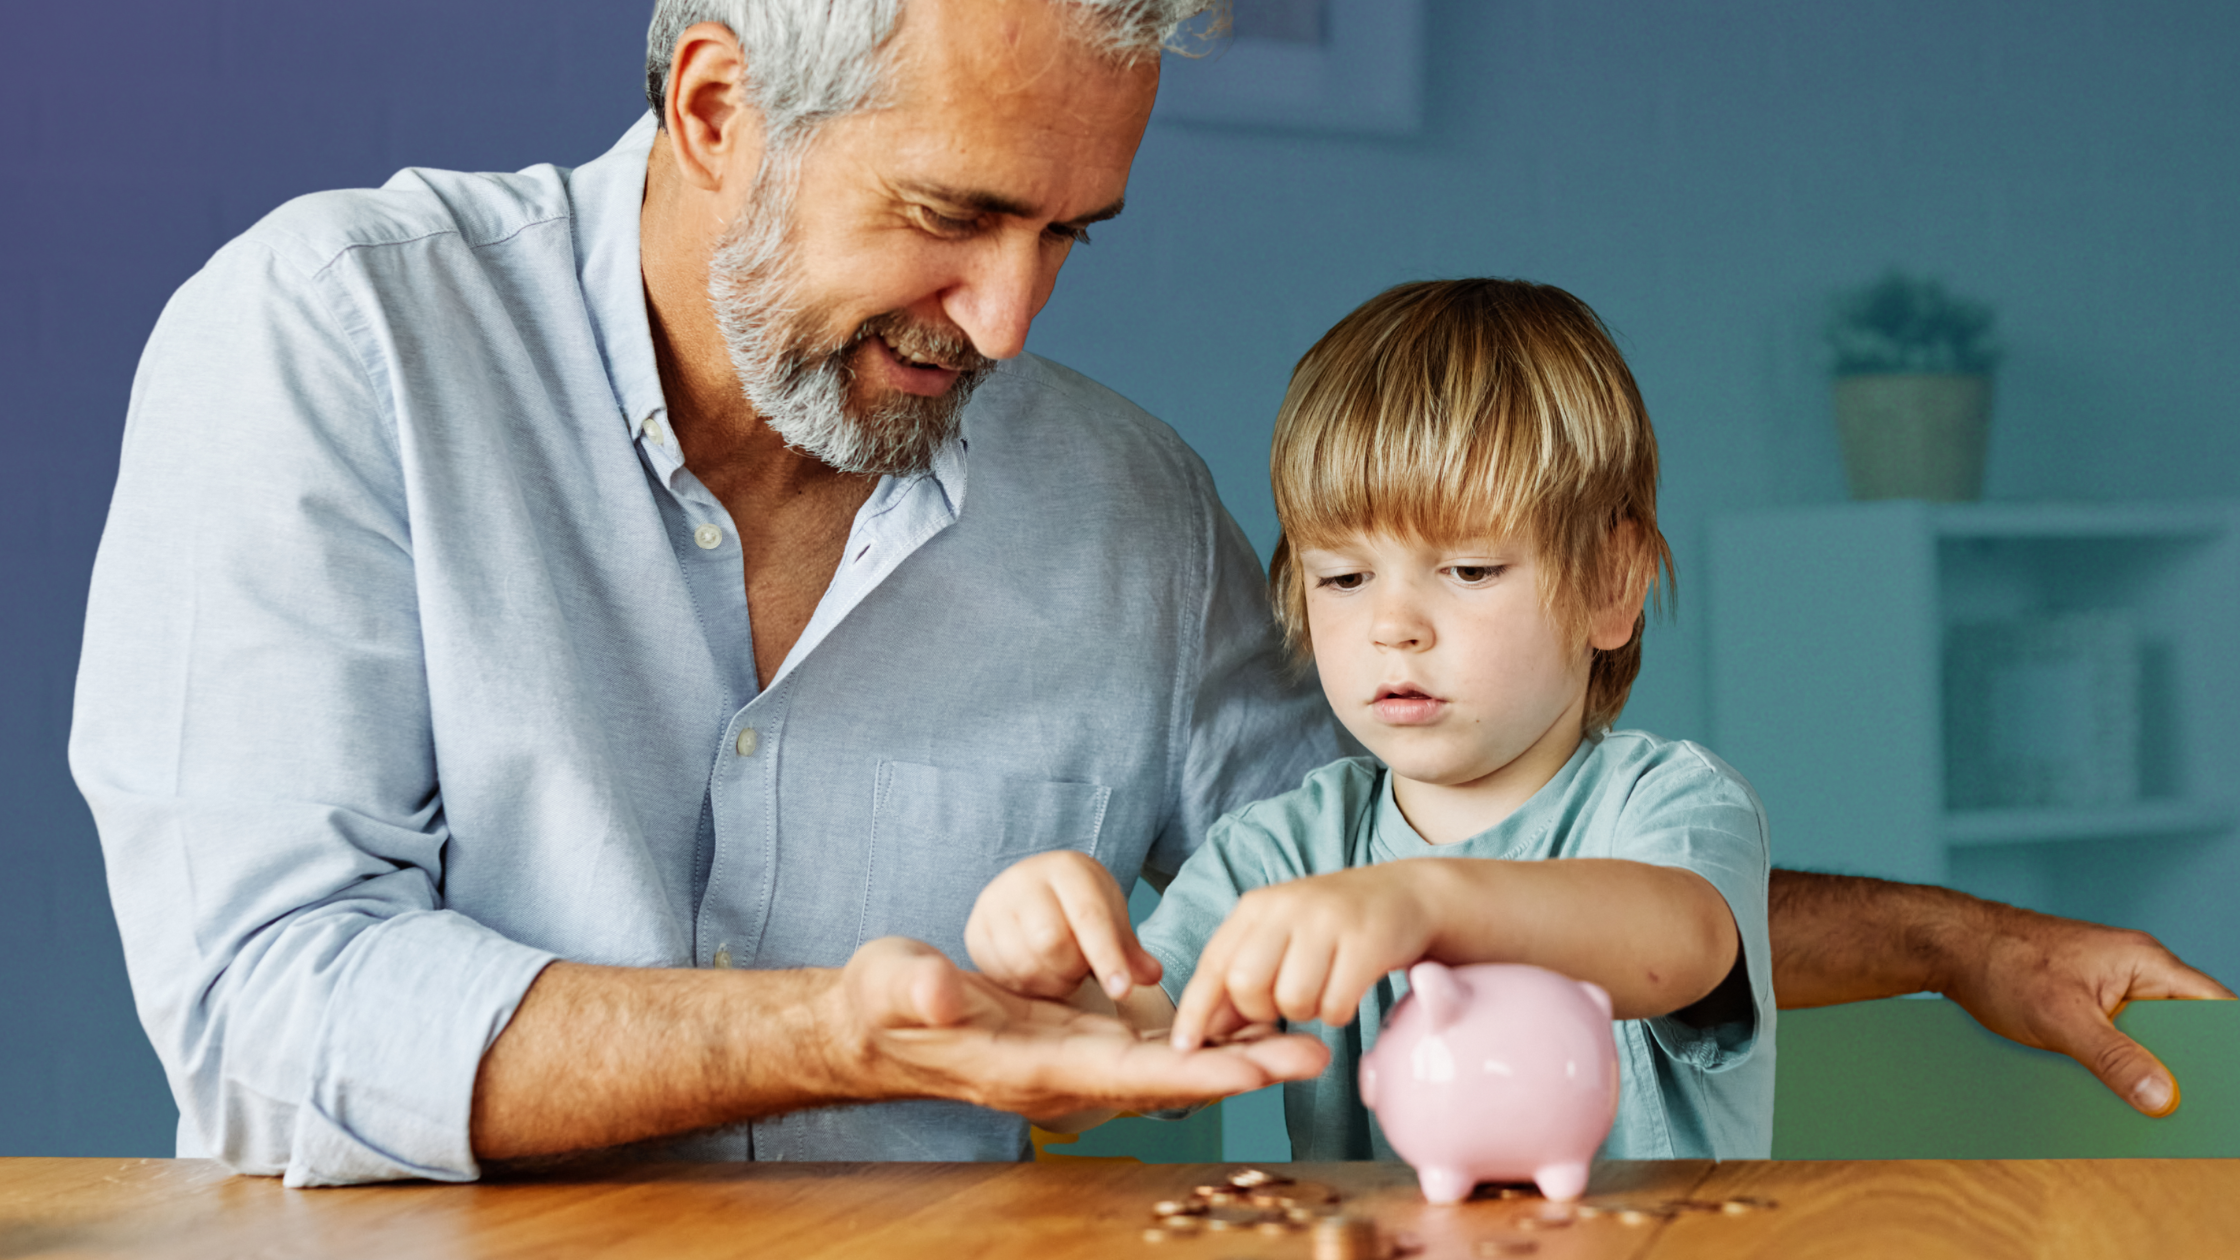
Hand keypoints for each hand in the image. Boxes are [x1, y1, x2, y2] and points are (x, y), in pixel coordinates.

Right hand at [836, 937, 1327, 1119]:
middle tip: (1315, 1054)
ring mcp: (1074, 1063)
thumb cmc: (883, 1001)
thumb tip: (944, 993)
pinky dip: (1203, 1041)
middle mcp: (1063, 1075)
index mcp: (1029, 1066)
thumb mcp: (893, 984)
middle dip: (1241, 1069)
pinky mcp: (1077, 1043)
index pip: (1123, 1072)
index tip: (1254, 1066)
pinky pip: (1152, 1049)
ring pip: (1169, 1066)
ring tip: (1307, 1043)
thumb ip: (919, 989)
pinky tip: (1249, 1026)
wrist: (875, 1025)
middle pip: (1166, 1079)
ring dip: (1237, 1057)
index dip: (1192, 1070)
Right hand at [965, 850, 1163, 1001]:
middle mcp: (1024, 879)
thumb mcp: (1112, 920)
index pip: (1089, 918)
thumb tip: (1152, 976)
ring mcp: (993, 904)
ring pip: (1024, 963)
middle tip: (1081, 972)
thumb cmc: (1081, 908)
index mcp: (1068, 869)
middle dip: (1073, 970)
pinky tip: (1038, 977)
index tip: (1122, 993)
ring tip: (1061, 973)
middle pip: (1051, 942)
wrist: (1035, 890)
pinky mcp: (975, 930)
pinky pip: (1000, 974)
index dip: (1107, 959)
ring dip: (1050, 983)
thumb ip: (1131, 952)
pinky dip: (1025, 986)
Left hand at [1169, 864, 1436, 1049]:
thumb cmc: (1334, 927)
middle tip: (1285, 1004)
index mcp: (1258, 907)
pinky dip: (1338, 1012)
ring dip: (1306, 1013)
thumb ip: (1242, 974)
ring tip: (1322, 991)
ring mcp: (1328, 922)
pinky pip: (1335, 1006)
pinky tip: (1348, 990)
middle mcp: (1287, 907)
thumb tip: (1205, 1029)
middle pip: (1246, 984)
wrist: (1406, 895)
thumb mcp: (1281, 936)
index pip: (1213, 963)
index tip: (1184, 1048)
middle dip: (1261, 1011)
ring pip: (1291, 1000)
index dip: (1196, 1010)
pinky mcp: (1367, 942)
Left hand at [1934, 903, 2233, 1115]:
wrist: (1945, 946)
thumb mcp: (2062, 1019)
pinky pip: (2112, 1037)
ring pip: (2143, 1037)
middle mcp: (2134, 971)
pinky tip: (2098, 1088)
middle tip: (2175, 1108)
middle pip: (2180, 1028)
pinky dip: (2109, 1061)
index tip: (2221, 1090)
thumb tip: (2162, 1097)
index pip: (2213, 1007)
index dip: (2223, 1048)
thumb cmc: (2001, 962)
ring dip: (2139, 1067)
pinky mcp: (2081, 1001)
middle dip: (2180, 1067)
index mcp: (2145, 962)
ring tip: (2135, 1105)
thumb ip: (2115, 1058)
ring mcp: (2106, 986)